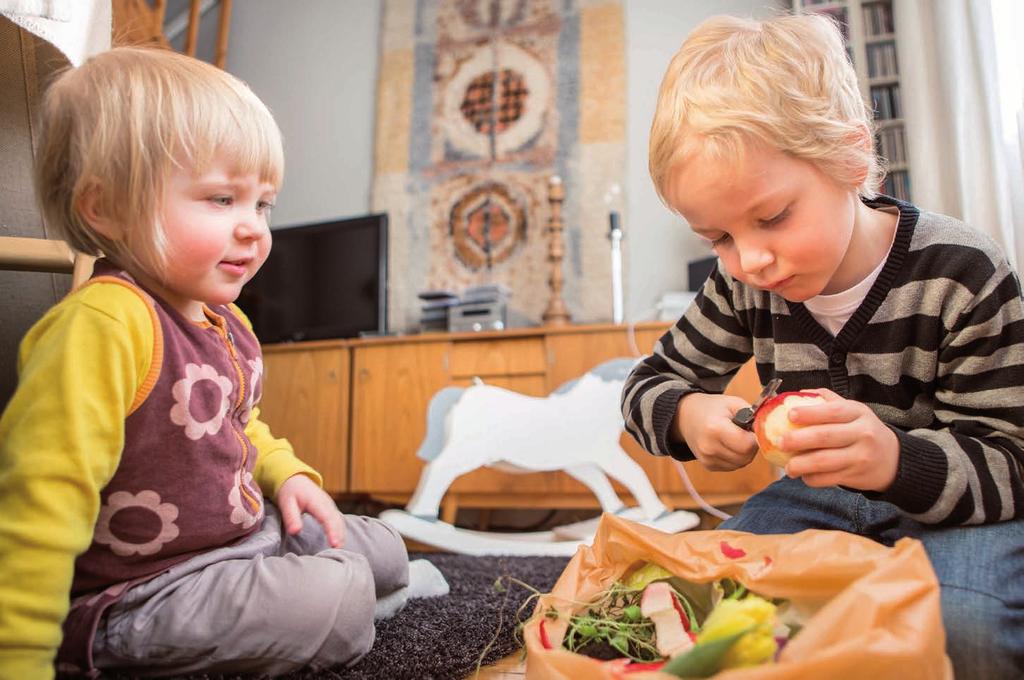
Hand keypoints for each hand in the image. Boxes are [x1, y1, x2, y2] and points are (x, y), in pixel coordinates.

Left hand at [276, 474, 345, 547]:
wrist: (295, 480)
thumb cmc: (291, 492)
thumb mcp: (286, 503)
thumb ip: (291, 517)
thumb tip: (295, 532)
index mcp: (317, 502)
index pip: (328, 518)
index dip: (332, 531)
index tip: (334, 544)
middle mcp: (327, 504)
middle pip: (338, 521)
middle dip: (340, 536)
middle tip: (338, 552)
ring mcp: (330, 506)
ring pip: (340, 522)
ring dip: (341, 535)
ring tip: (339, 551)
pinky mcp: (330, 510)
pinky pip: (338, 522)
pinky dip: (340, 532)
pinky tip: (338, 543)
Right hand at [675, 392, 758, 470]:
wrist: (686, 417)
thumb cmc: (713, 408)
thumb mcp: (733, 403)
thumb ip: (752, 415)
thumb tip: (767, 430)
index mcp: (715, 428)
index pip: (746, 445)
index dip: (755, 438)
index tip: (752, 429)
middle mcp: (709, 447)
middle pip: (745, 457)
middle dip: (751, 446)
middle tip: (746, 433)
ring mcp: (707, 459)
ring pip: (741, 464)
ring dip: (745, 453)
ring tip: (736, 438)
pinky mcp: (709, 466)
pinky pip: (733, 466)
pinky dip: (736, 457)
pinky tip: (729, 445)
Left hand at [779, 388, 898, 491]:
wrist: (893, 460)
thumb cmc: (863, 431)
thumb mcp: (854, 411)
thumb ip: (828, 401)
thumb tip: (798, 393)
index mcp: (858, 413)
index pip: (833, 411)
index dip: (810, 413)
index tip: (789, 415)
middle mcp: (862, 434)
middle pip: (825, 437)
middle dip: (798, 440)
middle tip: (779, 442)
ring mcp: (860, 457)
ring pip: (825, 461)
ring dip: (801, 465)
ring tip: (787, 467)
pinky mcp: (856, 476)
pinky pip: (828, 479)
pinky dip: (812, 478)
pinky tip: (803, 475)